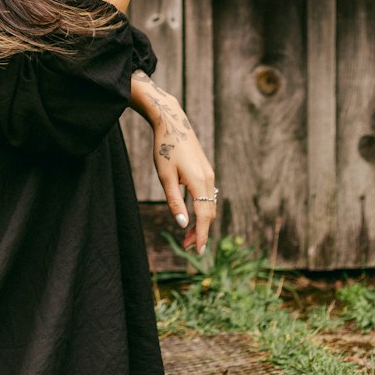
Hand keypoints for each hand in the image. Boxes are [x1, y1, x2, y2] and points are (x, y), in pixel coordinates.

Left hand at [152, 108, 216, 254]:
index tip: (199, 252)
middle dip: (201, 232)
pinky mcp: (205, 170)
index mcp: (199, 182)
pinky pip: (207, 196)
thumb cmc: (165, 149)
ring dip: (201, 221)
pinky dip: (202, 209)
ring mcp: (209, 174)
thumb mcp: (165, 177)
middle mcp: (208, 179)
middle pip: (209, 213)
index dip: (202, 236)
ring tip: (188, 234)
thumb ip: (174, 202)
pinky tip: (191, 214)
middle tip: (187, 246)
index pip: (204, 217)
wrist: (172, 122)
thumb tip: (183, 225)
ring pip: (209, 205)